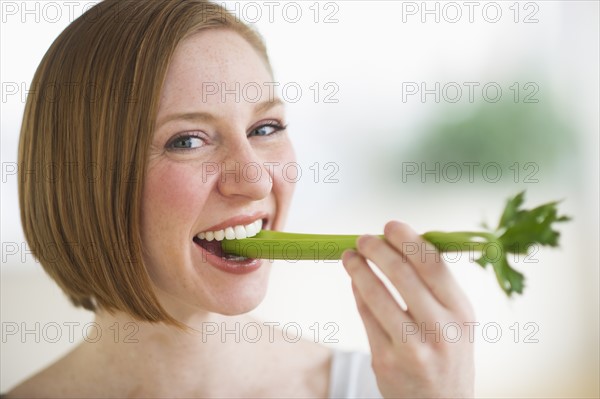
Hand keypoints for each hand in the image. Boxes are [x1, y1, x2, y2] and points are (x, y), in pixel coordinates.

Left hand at [342, 221, 474, 397]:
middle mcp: (440, 329)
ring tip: (349, 256)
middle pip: (401, 274)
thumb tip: (398, 245)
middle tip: (362, 239)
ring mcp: (412, 347)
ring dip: (358, 269)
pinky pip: (365, 316)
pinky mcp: (386, 361)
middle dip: (376, 249)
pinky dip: (358, 293)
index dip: (407, 238)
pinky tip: (354, 281)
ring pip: (376, 294)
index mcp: (461, 311)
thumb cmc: (446, 354)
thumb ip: (434, 286)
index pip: (432, 263)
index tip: (390, 225)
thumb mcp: (455, 321)